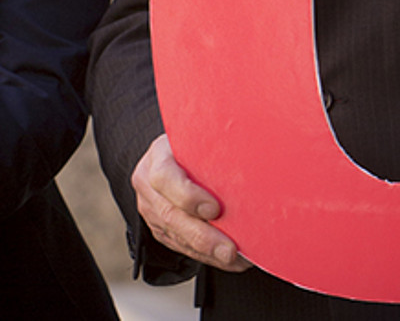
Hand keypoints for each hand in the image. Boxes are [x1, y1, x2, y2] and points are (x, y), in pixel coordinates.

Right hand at [132, 133, 250, 272]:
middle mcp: (147, 185)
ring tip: (236, 258)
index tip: (215, 208)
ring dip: (208, 252)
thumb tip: (252, 157)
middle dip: (203, 236)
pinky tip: (230, 261)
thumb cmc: (191, 145)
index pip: (164, 178)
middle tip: (229, 250)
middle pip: (170, 215)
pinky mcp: (159, 230)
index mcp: (158, 157)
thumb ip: (214, 147)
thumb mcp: (198, 138)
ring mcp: (150, 210)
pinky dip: (207, 256)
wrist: (170, 155)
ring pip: (175, 236)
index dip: (188, 196)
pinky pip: (181, 248)